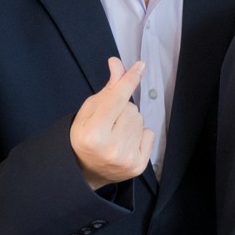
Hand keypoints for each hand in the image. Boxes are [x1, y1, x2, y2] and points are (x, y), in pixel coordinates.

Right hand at [71, 57, 154, 188]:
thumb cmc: (85, 136)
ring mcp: (126, 158)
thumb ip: (107, 89)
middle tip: (109, 123)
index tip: (140, 66)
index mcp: (94, 133)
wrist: (85, 170)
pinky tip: (125, 142)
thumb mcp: (88, 111)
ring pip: (140, 120)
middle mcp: (111, 148)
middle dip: (122, 109)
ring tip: (115, 134)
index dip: (128, 81)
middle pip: (131, 109)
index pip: (117, 100)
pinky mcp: (138, 166)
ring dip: (130, 122)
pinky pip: (150, 133)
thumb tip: (117, 64)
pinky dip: (140, 134)